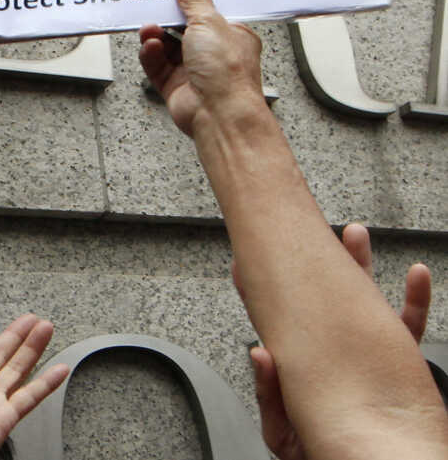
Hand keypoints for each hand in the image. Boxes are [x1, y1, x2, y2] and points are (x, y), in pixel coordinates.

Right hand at [138, 0, 265, 136]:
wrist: (219, 114)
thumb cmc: (228, 72)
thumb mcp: (208, 22)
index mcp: (231, 35)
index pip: (206, 12)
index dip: (188, 1)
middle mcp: (213, 53)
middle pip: (182, 29)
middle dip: (166, 20)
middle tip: (152, 9)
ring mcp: (194, 71)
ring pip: (167, 47)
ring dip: (155, 37)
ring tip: (149, 30)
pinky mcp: (176, 87)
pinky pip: (157, 66)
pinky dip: (151, 56)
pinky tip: (150, 48)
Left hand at [233, 223, 430, 459]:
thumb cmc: (325, 457)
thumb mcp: (287, 436)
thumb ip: (272, 396)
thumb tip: (259, 353)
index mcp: (299, 368)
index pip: (274, 318)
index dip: (260, 288)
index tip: (249, 257)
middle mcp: (330, 356)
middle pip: (320, 299)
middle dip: (318, 263)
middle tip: (316, 230)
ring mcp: (363, 359)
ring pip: (362, 305)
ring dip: (361, 270)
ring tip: (356, 236)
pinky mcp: (397, 369)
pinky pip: (407, 332)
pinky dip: (414, 303)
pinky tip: (417, 278)